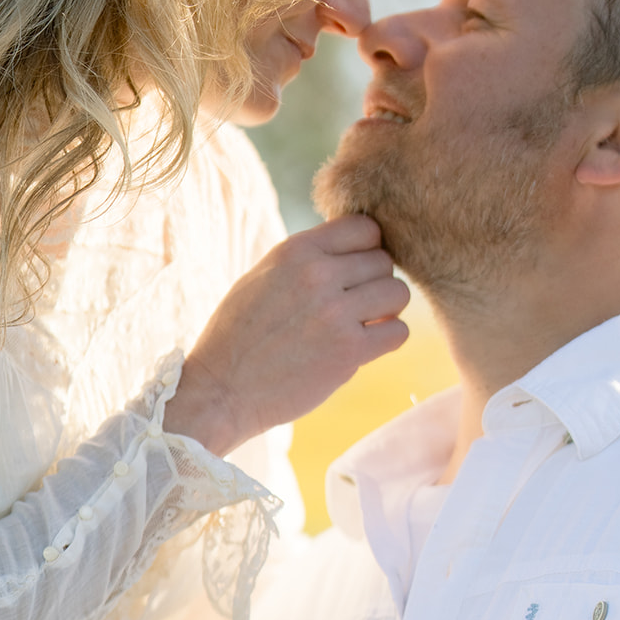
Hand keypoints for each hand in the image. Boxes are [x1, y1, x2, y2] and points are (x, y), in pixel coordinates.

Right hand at [166, 214, 409, 454]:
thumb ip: (306, 259)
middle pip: (384, 261)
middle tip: (354, 305)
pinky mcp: (349, 351)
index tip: (355, 271)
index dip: (366, 249)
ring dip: (387, 310)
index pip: (364, 228)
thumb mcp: (263, 277)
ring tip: (363, 323)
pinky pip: (398, 332)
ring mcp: (335, 312)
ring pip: (398, 293)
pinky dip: (388, 338)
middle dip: (374, 283)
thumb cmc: (238, 336)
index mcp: (296, 251)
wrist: (221, 391)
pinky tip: (366, 345)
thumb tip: (352, 247)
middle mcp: (318, 275)